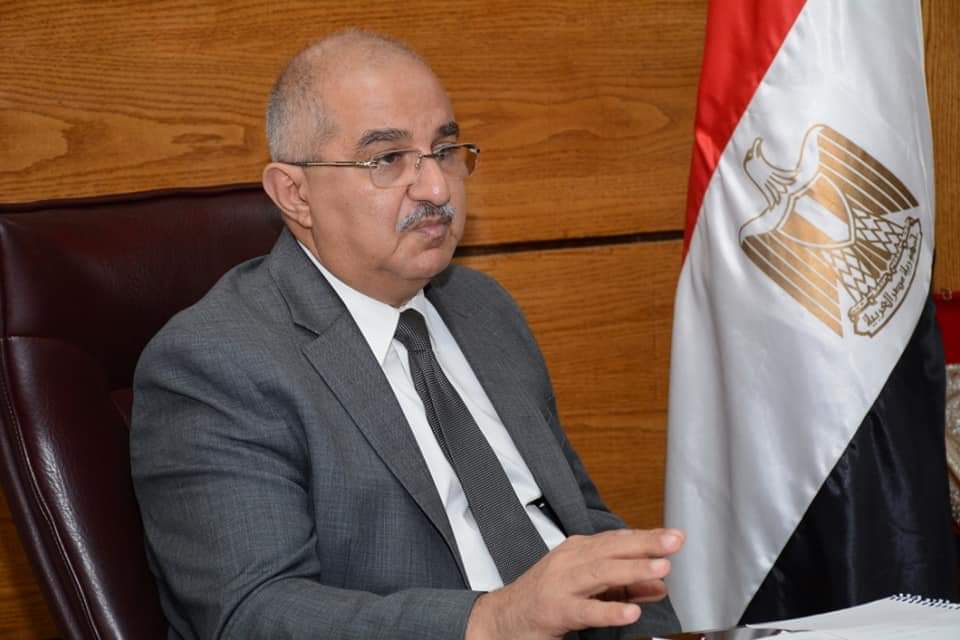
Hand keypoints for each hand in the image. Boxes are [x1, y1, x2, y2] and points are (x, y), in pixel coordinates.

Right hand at [465, 528, 684, 639]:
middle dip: (645, 544)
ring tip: (661, 569)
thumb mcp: (588, 588)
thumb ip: (625, 586)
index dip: (646, 537)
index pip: (616, 540)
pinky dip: (609, 611)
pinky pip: (586, 611)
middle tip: (675, 541)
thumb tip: (660, 584)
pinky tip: (630, 612)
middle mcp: (569, 561)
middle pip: (611, 549)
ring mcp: (561, 585)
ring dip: (632, 570)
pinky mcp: (555, 610)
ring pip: (601, 574)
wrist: (503, 617)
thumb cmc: (546, 598)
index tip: (674, 536)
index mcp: (577, 551)